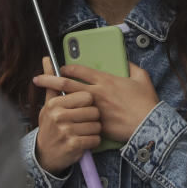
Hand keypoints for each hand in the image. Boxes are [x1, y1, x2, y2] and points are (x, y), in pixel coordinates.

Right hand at [34, 58, 101, 175]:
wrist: (44, 155)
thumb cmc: (50, 126)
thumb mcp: (48, 104)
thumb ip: (52, 82)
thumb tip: (47, 59)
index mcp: (55, 103)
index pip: (86, 96)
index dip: (88, 102)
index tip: (82, 107)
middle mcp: (59, 116)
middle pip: (93, 110)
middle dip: (92, 117)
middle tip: (84, 121)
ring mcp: (66, 131)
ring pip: (96, 125)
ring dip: (93, 130)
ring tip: (83, 131)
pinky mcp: (73, 145)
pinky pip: (95, 139)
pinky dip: (93, 141)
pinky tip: (84, 141)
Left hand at [34, 61, 158, 143]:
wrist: (149, 125)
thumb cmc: (146, 102)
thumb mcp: (142, 78)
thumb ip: (132, 67)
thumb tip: (126, 62)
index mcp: (106, 80)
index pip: (80, 70)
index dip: (67, 67)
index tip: (60, 67)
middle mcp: (96, 93)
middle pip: (67, 84)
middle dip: (49, 80)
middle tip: (37, 79)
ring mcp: (94, 110)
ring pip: (69, 102)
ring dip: (55, 99)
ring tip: (44, 99)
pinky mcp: (97, 124)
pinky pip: (80, 119)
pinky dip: (70, 118)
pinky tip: (62, 119)